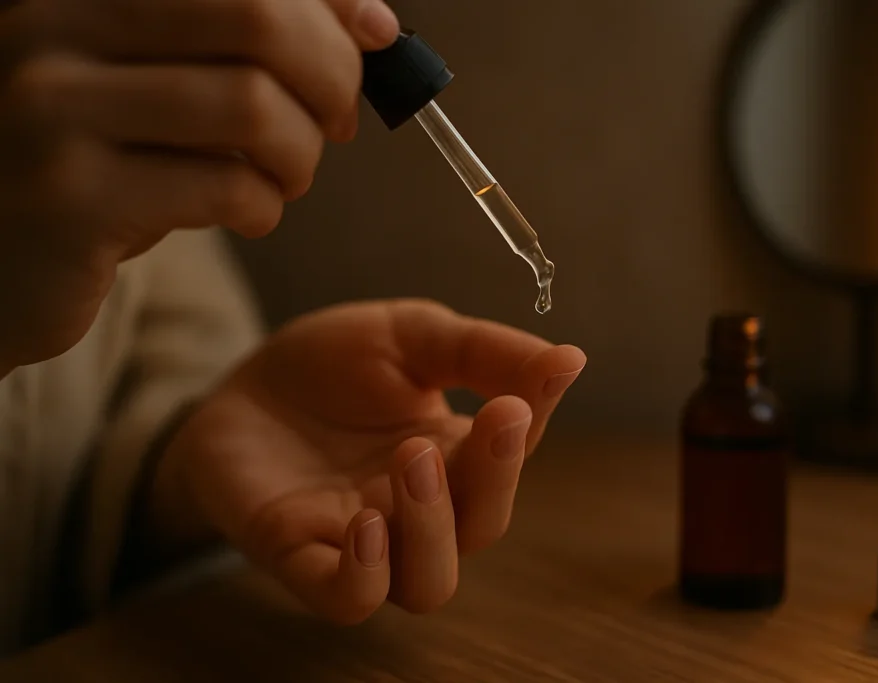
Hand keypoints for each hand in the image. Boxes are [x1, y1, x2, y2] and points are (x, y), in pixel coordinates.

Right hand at [0, 0, 397, 371]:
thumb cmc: (102, 161)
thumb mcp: (162, 81)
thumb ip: (247, 42)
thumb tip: (375, 23)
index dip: (329, 4)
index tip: (374, 39)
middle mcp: (52, 24)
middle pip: (259, 19)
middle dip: (331, 77)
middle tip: (338, 123)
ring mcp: (51, 108)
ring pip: (251, 106)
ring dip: (301, 153)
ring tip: (287, 178)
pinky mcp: (69, 198)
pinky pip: (224, 188)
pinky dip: (265, 206)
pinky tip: (251, 214)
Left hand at [158, 299, 586, 620]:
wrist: (240, 384)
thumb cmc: (331, 365)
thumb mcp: (410, 336)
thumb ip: (481, 351)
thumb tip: (568, 360)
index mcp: (457, 454)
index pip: (515, 450)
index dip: (540, 413)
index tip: (554, 371)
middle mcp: (421, 509)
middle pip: (482, 526)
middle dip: (497, 475)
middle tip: (495, 414)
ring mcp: (364, 540)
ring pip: (429, 583)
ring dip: (435, 527)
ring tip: (415, 456)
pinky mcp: (302, 557)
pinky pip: (348, 599)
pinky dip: (367, 574)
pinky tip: (365, 520)